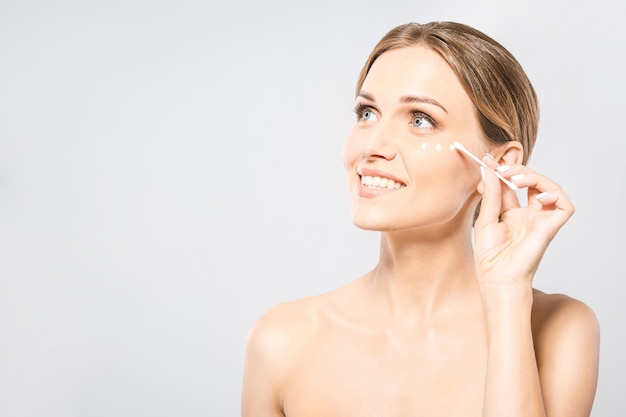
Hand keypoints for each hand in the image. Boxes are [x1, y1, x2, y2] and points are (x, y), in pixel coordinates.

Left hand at [473, 156, 574, 288]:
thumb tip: (488, 168)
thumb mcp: (484, 218)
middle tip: (501, 169)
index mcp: (512, 214)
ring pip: (550, 188)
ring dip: (535, 177)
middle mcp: (529, 215)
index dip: (502, 172)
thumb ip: (490, 194)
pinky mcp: (551, 227)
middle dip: (518, 171)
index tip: (487, 161)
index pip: (512, 186)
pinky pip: (564, 205)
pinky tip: (537, 196)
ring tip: (516, 179)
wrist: (497, 278)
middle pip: (532, 182)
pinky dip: (555, 195)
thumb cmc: (490, 257)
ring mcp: (541, 220)